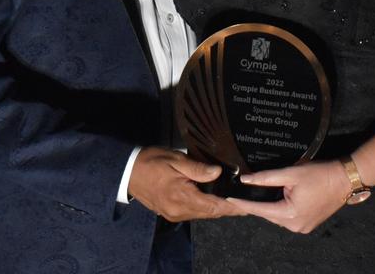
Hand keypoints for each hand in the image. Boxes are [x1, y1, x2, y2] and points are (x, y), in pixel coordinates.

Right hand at [126, 147, 241, 221]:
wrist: (127, 172)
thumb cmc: (151, 162)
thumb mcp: (175, 160)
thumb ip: (198, 168)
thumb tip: (218, 173)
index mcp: (182, 198)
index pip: (214, 206)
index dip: (232, 207)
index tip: (247, 206)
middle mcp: (179, 211)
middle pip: (210, 213)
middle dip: (228, 208)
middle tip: (245, 202)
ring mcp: (174, 214)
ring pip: (203, 214)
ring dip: (217, 208)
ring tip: (232, 200)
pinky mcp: (170, 213)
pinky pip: (193, 213)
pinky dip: (205, 207)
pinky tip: (212, 199)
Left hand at [228, 160, 349, 233]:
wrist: (345, 179)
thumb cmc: (319, 174)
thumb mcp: (290, 173)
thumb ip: (266, 178)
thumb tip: (246, 180)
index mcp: (290, 214)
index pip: (260, 209)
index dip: (243, 203)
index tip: (229, 198)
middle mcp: (295, 226)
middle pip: (268, 214)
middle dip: (257, 203)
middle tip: (244, 192)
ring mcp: (303, 227)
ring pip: (277, 217)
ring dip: (270, 206)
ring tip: (259, 193)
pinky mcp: (308, 225)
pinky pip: (287, 218)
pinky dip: (281, 209)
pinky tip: (277, 198)